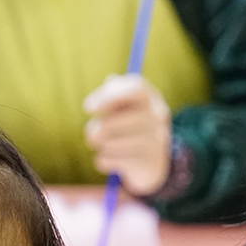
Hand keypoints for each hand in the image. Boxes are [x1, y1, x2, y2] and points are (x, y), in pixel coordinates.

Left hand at [83, 74, 172, 196]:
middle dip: (97, 129)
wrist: (151, 164)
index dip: (107, 96)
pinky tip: (111, 161)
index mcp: (151, 99)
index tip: (87, 108)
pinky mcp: (147, 165)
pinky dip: (103, 161)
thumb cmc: (130, 129)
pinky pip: (110, 161)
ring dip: (100, 146)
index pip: (134, 89)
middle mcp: (157, 118)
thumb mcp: (124, 108)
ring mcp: (155, 143)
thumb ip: (114, 93)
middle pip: (115, 121)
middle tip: (91, 135)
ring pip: (110, 144)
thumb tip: (110, 80)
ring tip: (105, 146)